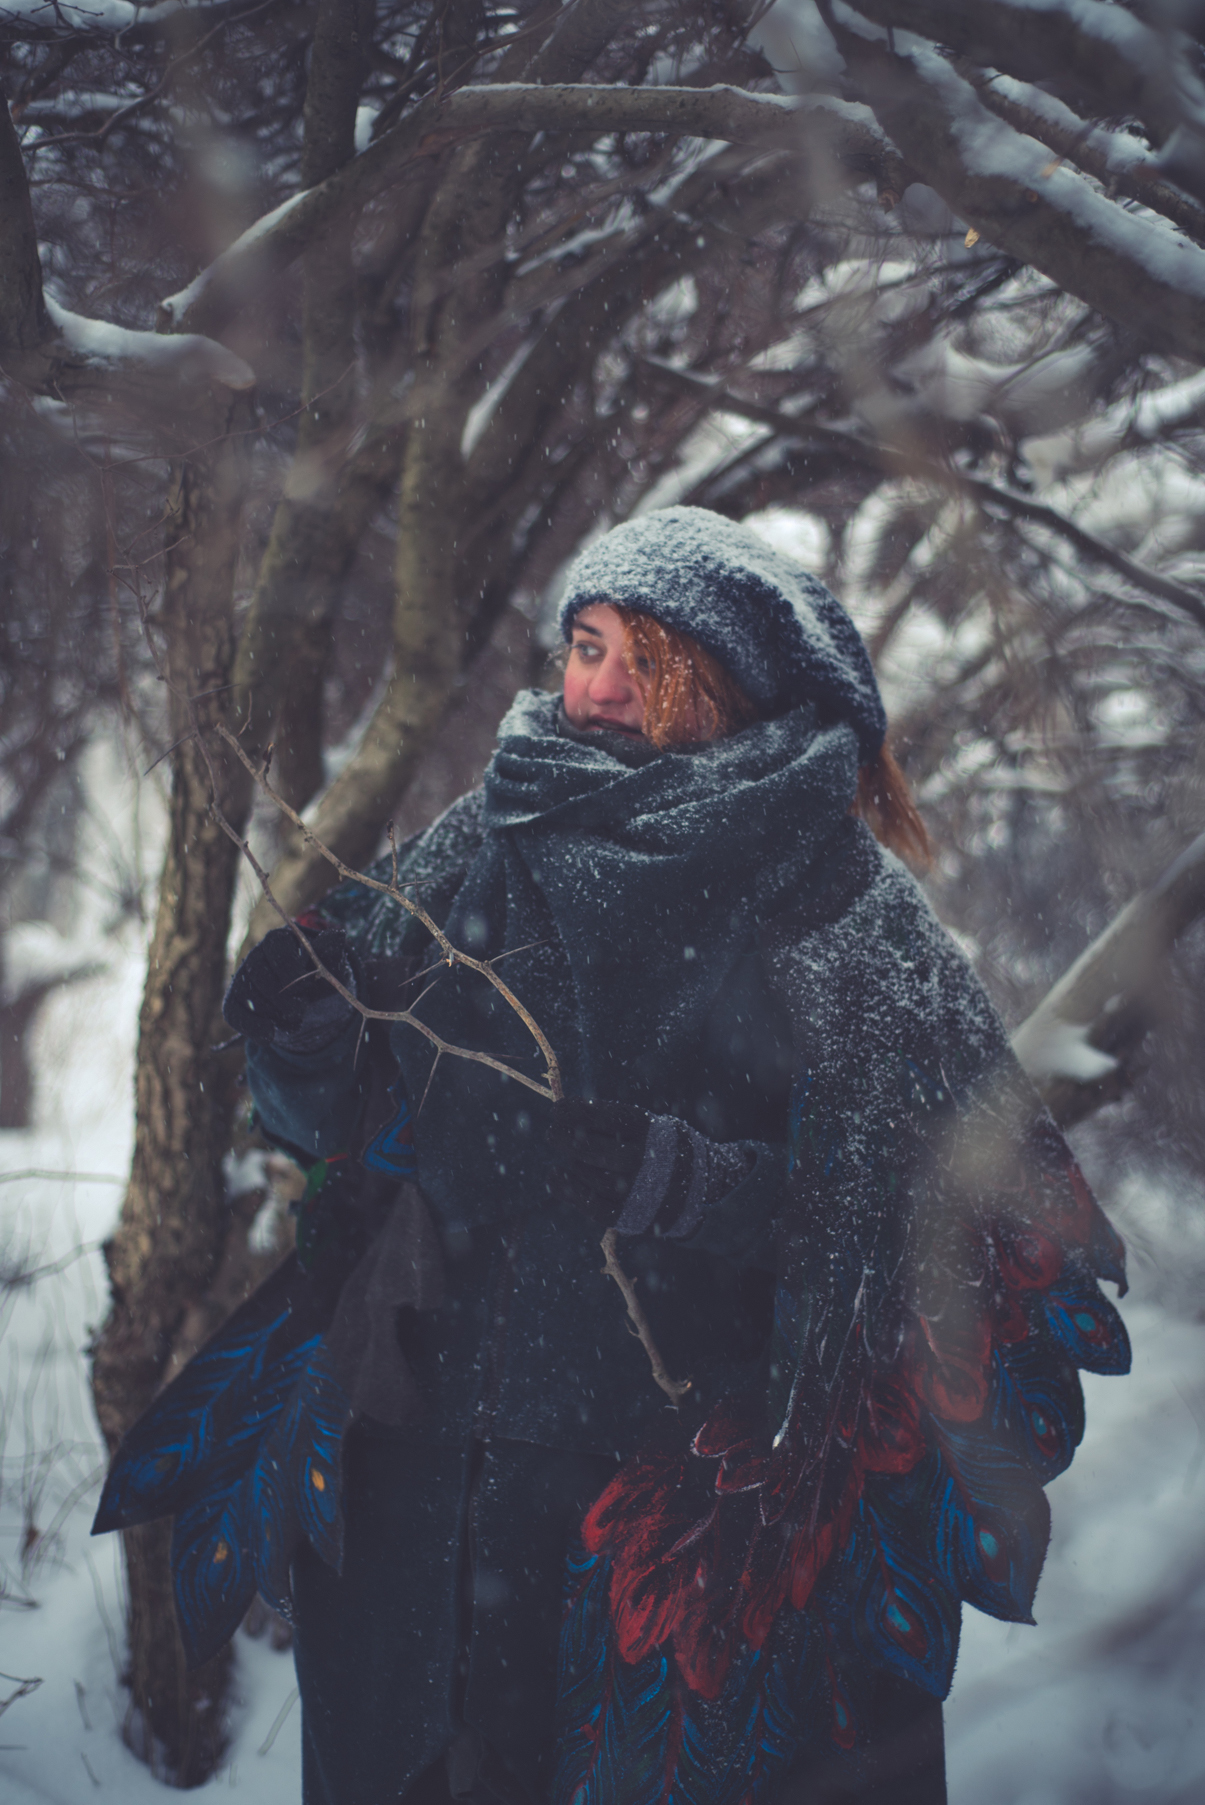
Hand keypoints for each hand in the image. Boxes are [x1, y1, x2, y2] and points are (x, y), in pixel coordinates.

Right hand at [223, 925, 357, 1052]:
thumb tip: (339, 936)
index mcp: (278, 940)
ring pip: (250, 998)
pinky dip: (252, 1028)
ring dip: (275, 1015)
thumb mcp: (330, 965)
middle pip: (261, 977)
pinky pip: (234, 1015)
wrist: (307, 996)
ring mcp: (242, 979)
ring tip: (294, 1020)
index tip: (307, 989)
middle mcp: (255, 955)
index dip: (293, 975)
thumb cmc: (319, 975)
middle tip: (301, 1009)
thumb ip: (331, 953)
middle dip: (284, 999)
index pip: (278, 954)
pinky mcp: (234, 1001)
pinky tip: (270, 1035)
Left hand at [546, 1098, 651, 1229]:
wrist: (703, 1187)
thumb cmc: (662, 1147)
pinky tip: (553, 1176)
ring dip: (573, 1163)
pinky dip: (568, 1191)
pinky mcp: (632, 1218)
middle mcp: (648, 1162)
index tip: (557, 1109)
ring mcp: (640, 1192)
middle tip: (552, 1132)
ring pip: (592, 1177)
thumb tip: (564, 1111)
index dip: (581, 1112)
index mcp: (654, 1133)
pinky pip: (592, 1206)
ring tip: (568, 1153)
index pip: (612, 1119)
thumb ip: (614, 1120)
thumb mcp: (651, 1125)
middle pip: (597, 1150)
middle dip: (567, 1139)